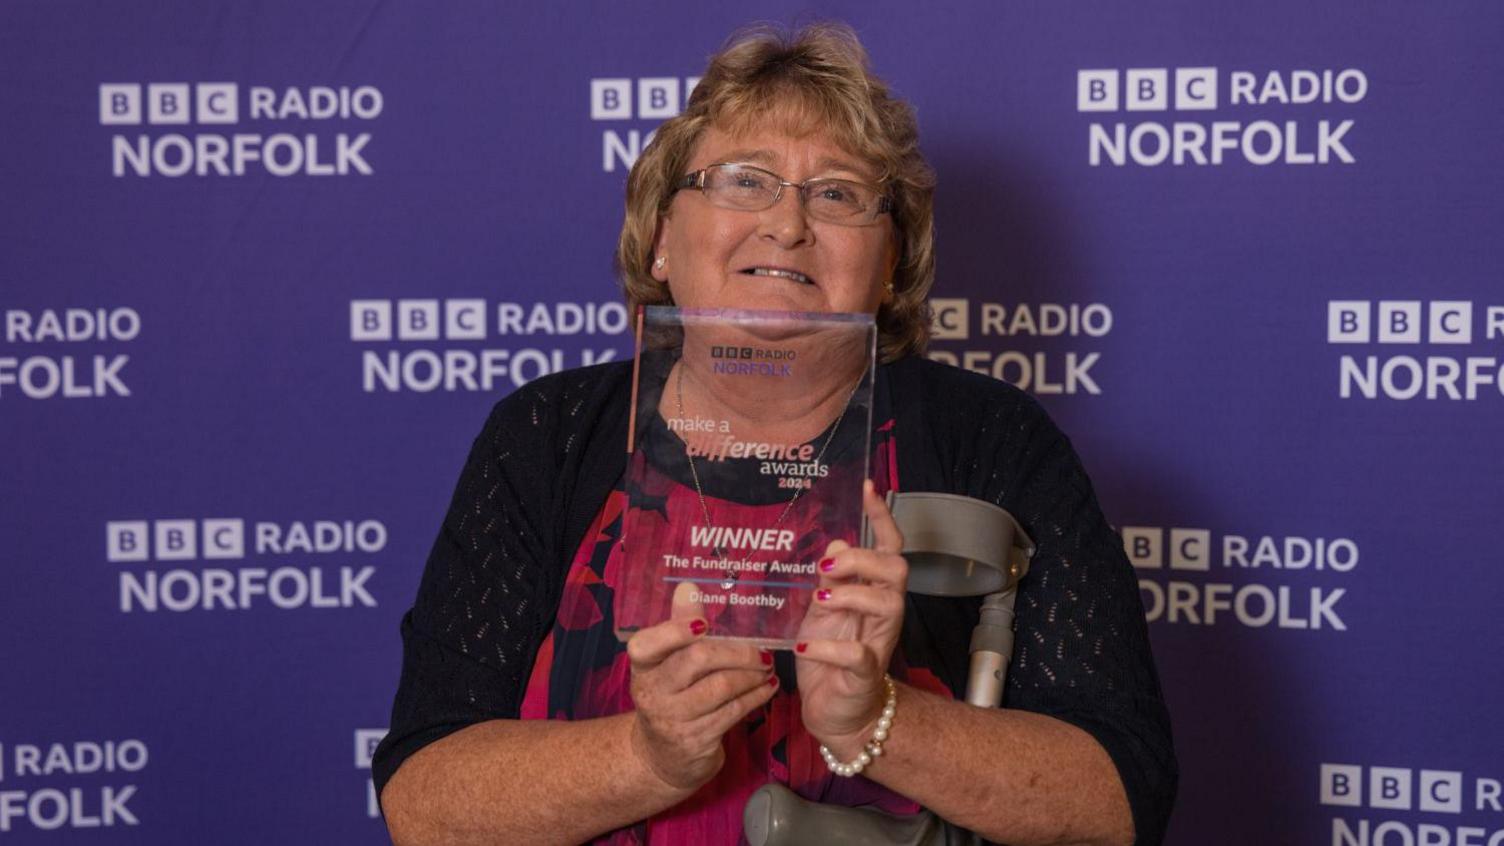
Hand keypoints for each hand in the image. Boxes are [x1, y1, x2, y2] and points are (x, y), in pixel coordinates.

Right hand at [625, 585, 777, 791]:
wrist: (662, 758)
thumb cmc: (672, 697)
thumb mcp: (668, 664)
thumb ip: (680, 627)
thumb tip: (688, 588)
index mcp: (643, 666)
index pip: (646, 644)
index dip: (676, 630)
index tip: (704, 623)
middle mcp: (652, 692)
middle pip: (697, 660)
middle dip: (736, 652)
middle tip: (761, 650)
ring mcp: (672, 719)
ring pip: (721, 687)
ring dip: (751, 675)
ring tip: (768, 667)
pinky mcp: (695, 740)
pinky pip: (733, 711)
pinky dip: (756, 696)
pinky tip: (767, 687)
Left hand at [794, 480, 908, 756]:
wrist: (835, 711)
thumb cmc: (829, 654)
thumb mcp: (823, 609)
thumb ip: (832, 577)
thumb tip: (837, 543)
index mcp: (871, 592)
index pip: (888, 548)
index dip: (882, 518)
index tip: (868, 489)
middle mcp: (883, 614)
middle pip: (896, 570)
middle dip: (864, 559)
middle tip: (827, 569)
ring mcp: (878, 643)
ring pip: (888, 604)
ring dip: (852, 595)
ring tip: (821, 600)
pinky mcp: (864, 675)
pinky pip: (858, 655)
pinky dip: (830, 647)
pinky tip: (805, 646)